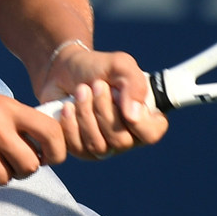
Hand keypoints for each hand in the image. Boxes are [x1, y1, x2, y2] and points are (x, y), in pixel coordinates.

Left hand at [36, 43, 168, 160]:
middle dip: (104, 110)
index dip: (136, 119)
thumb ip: (135, 85)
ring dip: (86, 114)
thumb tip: (134, 116)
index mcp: (146, 118)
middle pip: (121, 141)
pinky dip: (70, 124)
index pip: (151, 133)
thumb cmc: (98, 68)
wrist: (65, 70)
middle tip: (95, 84)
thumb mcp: (121, 65)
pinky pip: (78, 148)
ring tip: (80, 90)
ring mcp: (106, 147)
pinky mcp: (82, 150)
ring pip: (98, 146)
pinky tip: (68, 107)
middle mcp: (129, 137)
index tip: (117, 94)